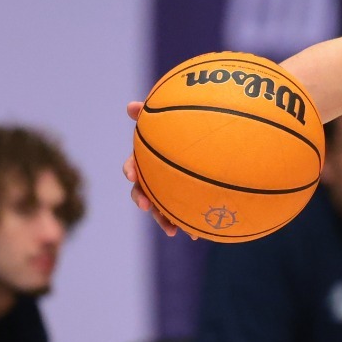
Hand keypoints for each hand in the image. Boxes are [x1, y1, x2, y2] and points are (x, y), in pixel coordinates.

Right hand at [123, 102, 184, 238]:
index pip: (133, 166)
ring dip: (163, 220)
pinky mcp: (185, 202)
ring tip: (171, 231)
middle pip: (143, 192)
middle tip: (146, 206)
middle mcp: (155, 178)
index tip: (133, 175)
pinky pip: (183, 215)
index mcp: (148, 160)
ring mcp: (169, 191)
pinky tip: (196, 234)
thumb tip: (130, 106)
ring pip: (161, 208)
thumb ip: (151, 114)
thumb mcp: (168, 119)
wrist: (210, 145)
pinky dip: (187, 224)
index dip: (131, 171)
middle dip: (142, 200)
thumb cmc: (186, 128)